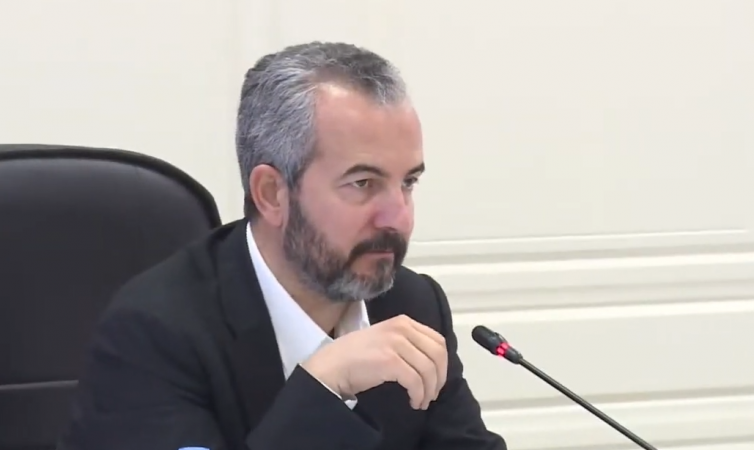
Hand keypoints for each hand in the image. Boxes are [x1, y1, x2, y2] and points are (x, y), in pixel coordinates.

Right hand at [301, 315, 447, 409]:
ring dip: (429, 390)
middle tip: (432, 394)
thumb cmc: (357, 356)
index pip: (438, 340)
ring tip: (422, 401)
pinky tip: (413, 402)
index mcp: (403, 322)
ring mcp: (396, 343)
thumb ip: (407, 342)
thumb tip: (431, 362)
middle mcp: (402, 328)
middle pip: (438, 354)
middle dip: (439, 378)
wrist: (333, 365)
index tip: (437, 380)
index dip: (443, 363)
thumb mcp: (385, 339)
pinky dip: (418, 395)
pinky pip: (415, 381)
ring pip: (428, 369)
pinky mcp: (390, 361)